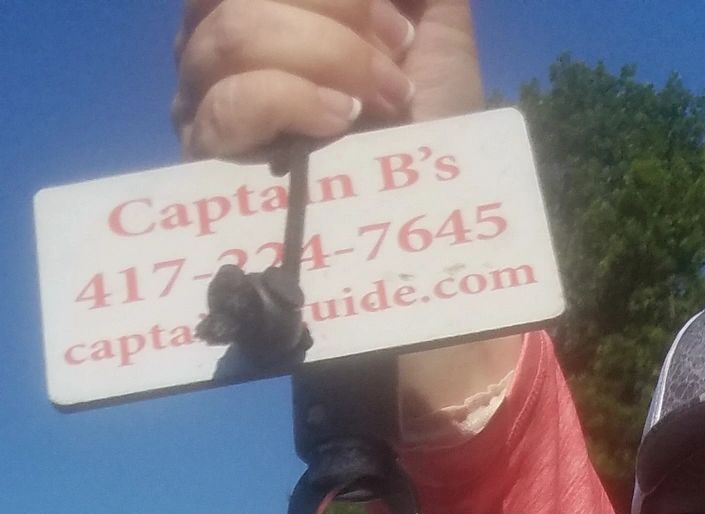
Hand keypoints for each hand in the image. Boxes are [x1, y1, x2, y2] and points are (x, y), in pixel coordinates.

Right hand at [174, 0, 483, 158]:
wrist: (431, 231)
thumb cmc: (430, 135)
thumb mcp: (434, 37)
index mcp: (258, 11)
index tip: (397, 23)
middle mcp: (213, 50)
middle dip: (337, 9)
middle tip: (398, 56)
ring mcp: (202, 106)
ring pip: (234, 34)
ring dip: (327, 53)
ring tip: (384, 98)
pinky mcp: (208, 165)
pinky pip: (231, 104)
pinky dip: (293, 99)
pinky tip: (341, 119)